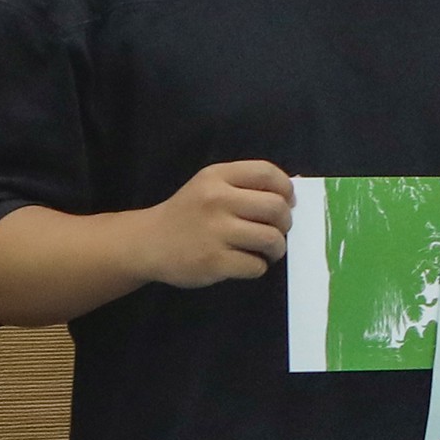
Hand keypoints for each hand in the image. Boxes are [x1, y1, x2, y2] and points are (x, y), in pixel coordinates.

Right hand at [133, 162, 292, 290]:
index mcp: (217, 176)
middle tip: (278, 230)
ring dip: (276, 248)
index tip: (287, 202)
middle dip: (286, 222)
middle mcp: (217, 200)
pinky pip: (256, 265)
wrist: (148, 243)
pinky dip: (258, 267)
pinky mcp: (214, 261)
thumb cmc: (187, 214)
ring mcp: (215, 232)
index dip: (286, 188)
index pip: (267, 172)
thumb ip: (244, 185)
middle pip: (276, 207)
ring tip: (267, 251)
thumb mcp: (210, 186)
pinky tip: (246, 263)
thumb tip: (291, 196)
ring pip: (271, 239)